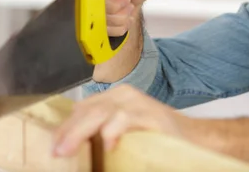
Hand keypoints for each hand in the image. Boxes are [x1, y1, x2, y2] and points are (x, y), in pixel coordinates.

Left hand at [52, 84, 187, 155]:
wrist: (196, 140)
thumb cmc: (159, 140)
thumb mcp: (124, 136)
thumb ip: (102, 136)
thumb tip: (74, 151)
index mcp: (115, 100)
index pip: (82, 109)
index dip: (65, 127)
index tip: (52, 147)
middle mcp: (124, 97)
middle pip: (87, 109)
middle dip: (68, 131)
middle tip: (56, 151)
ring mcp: (138, 103)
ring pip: (100, 111)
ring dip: (80, 131)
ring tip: (67, 150)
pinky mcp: (151, 114)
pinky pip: (125, 118)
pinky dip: (113, 130)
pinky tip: (107, 144)